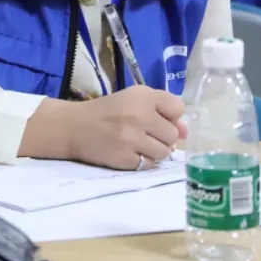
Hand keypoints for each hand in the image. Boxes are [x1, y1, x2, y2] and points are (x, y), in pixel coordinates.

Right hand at [67, 85, 186, 169]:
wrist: (74, 127)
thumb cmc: (107, 111)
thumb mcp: (133, 100)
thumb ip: (162, 110)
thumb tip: (185, 131)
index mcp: (142, 95)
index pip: (178, 108)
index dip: (170, 116)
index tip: (156, 118)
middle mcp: (139, 114)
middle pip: (173, 134)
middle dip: (163, 136)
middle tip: (146, 134)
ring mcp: (132, 138)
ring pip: (165, 152)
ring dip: (156, 151)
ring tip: (140, 145)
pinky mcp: (125, 157)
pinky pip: (150, 164)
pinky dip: (144, 161)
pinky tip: (131, 154)